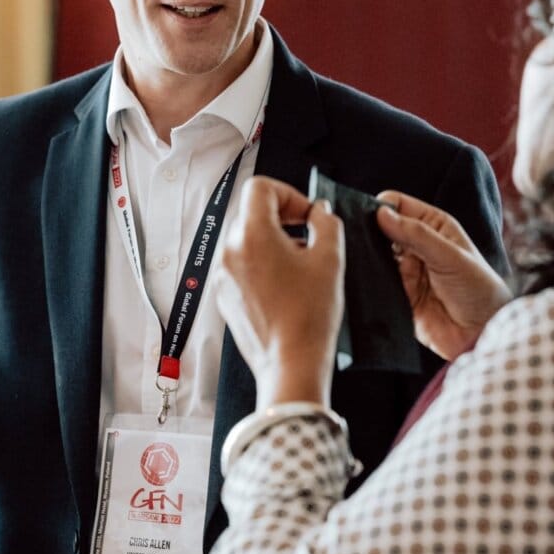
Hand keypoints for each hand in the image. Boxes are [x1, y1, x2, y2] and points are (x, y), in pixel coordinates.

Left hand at [216, 176, 344, 409]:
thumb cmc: (309, 316)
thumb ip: (327, 223)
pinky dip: (262, 263)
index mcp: (252, 235)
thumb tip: (320, 212)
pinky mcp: (224, 295)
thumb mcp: (330, 260)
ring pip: (246, 239)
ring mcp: (223, 275)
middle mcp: (230, 251)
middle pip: (252, 212)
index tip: (306, 214)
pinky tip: (287, 285)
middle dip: (283, 217)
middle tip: (309, 236)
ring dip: (273, 241)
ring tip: (301, 264)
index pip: (260, 188)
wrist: (290, 365)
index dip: (288, 194)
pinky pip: (241, 264)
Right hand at [376, 191, 511, 359]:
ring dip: (371, 259)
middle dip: (371, 233)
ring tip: (369, 263)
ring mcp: (406, 270)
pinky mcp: (398, 293)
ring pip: (376, 256)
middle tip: (361, 240)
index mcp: (433, 225)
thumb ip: (416, 234)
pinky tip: (372, 282)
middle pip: (382, 230)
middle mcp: (417, 245)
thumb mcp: (450, 255)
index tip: (369, 217)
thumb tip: (382, 213)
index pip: (398, 205)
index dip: (382, 208)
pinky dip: (372, 281)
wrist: (482, 334)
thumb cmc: (479, 289)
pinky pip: (377, 282)